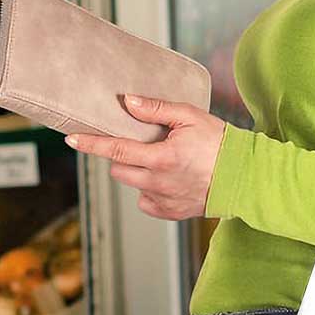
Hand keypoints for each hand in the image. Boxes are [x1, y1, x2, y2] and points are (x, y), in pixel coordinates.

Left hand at [65, 94, 225, 219]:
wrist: (243, 178)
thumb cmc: (219, 143)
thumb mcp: (189, 116)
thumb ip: (155, 109)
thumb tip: (127, 102)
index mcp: (161, 158)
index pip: (116, 150)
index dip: (91, 144)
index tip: (72, 140)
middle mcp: (158, 183)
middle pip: (119, 170)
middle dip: (121, 156)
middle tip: (139, 144)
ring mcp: (163, 201)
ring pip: (133, 185)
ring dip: (137, 172)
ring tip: (160, 161)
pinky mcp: (170, 213)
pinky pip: (146, 202)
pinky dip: (150, 190)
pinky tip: (167, 180)